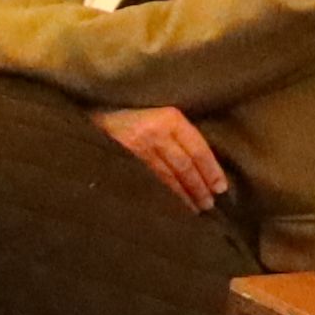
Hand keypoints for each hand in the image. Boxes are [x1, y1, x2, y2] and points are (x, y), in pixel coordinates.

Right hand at [101, 102, 231, 208]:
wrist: (93, 106)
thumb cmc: (130, 110)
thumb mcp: (158, 112)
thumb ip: (176, 131)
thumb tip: (201, 162)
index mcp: (170, 117)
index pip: (198, 149)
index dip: (211, 170)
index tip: (221, 188)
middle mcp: (156, 132)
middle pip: (185, 165)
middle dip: (199, 187)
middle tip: (209, 205)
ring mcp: (137, 147)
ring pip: (167, 176)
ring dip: (183, 194)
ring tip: (195, 208)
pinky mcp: (122, 159)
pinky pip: (148, 180)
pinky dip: (163, 194)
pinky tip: (171, 204)